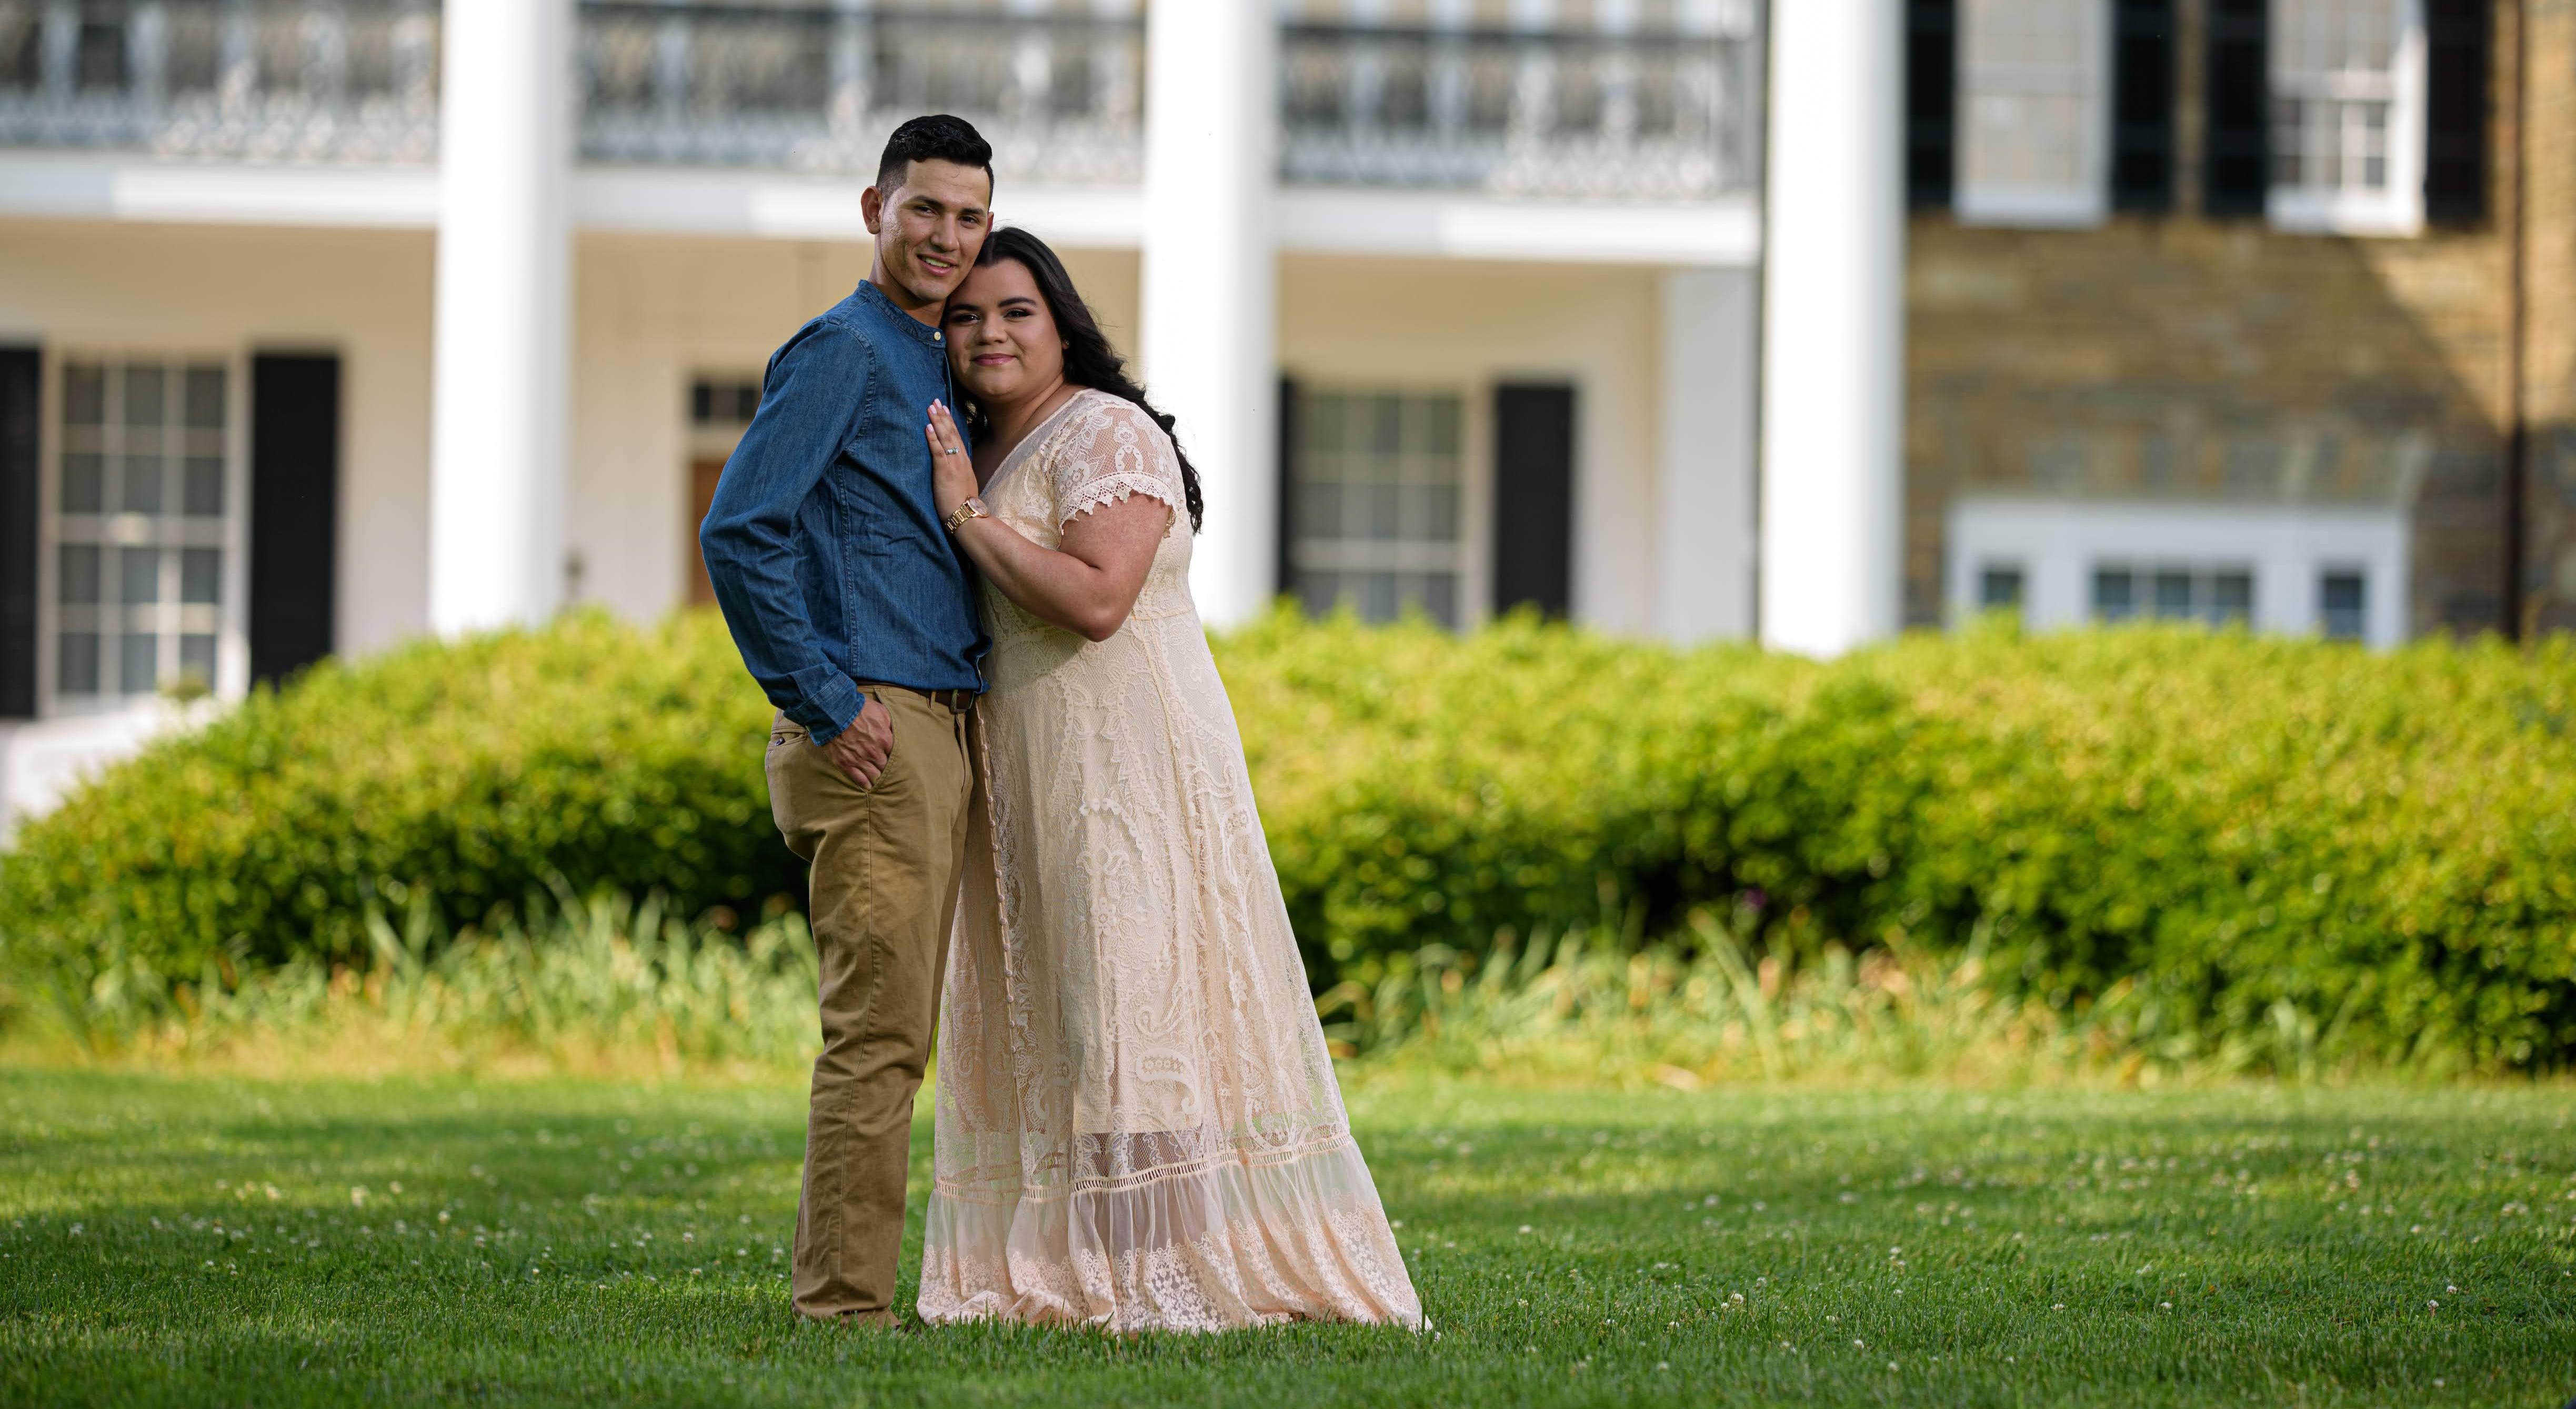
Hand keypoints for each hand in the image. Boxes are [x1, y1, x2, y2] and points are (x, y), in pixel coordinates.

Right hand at [823, 694, 893, 787]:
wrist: (833, 712)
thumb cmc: (858, 709)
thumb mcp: (881, 711)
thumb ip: (890, 725)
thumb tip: (894, 733)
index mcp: (885, 740)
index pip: (894, 754)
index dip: (892, 755)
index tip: (891, 756)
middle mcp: (874, 752)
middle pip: (885, 767)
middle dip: (885, 767)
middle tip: (885, 768)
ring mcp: (860, 759)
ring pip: (874, 775)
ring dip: (877, 777)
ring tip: (878, 778)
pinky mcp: (846, 764)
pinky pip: (859, 779)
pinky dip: (865, 783)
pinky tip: (868, 785)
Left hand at [926, 400, 976, 518]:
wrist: (968, 516)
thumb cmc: (964, 504)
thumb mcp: (963, 483)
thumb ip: (958, 471)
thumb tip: (952, 466)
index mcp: (964, 461)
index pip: (956, 436)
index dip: (949, 421)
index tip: (944, 408)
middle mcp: (960, 459)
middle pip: (951, 432)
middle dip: (942, 415)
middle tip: (935, 401)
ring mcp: (954, 464)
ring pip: (945, 438)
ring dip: (937, 421)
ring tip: (930, 408)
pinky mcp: (945, 471)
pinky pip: (938, 451)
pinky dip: (933, 439)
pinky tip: (928, 427)